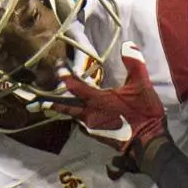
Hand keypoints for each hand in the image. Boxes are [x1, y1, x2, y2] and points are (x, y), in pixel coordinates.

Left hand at [56, 43, 169, 171]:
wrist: (148, 143)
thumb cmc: (144, 114)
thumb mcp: (142, 85)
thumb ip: (134, 63)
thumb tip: (127, 44)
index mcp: (97, 101)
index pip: (74, 86)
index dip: (64, 76)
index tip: (57, 66)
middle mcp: (89, 115)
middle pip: (65, 107)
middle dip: (52, 101)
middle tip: (38, 98)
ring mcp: (91, 127)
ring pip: (73, 116)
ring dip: (65, 108)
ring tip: (57, 101)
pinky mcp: (96, 135)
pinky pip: (82, 123)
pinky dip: (77, 116)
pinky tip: (79, 112)